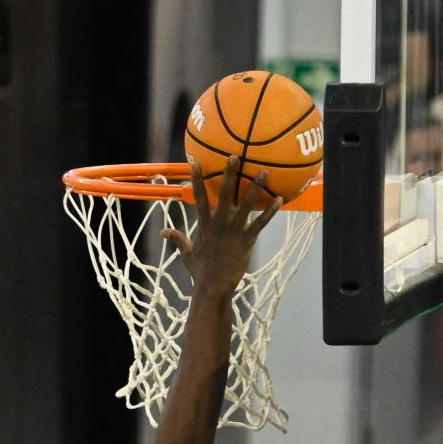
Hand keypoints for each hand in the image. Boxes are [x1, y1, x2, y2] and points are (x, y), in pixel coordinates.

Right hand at [161, 156, 282, 300]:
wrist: (213, 286)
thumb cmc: (200, 271)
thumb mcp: (187, 253)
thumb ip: (178, 239)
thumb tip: (163, 232)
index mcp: (205, 224)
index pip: (200, 197)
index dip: (197, 180)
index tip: (195, 163)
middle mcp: (220, 223)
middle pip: (226, 194)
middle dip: (230, 174)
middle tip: (235, 157)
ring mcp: (235, 231)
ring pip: (247, 204)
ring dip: (256, 187)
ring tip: (264, 172)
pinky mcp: (247, 240)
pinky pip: (261, 223)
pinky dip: (270, 211)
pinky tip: (279, 199)